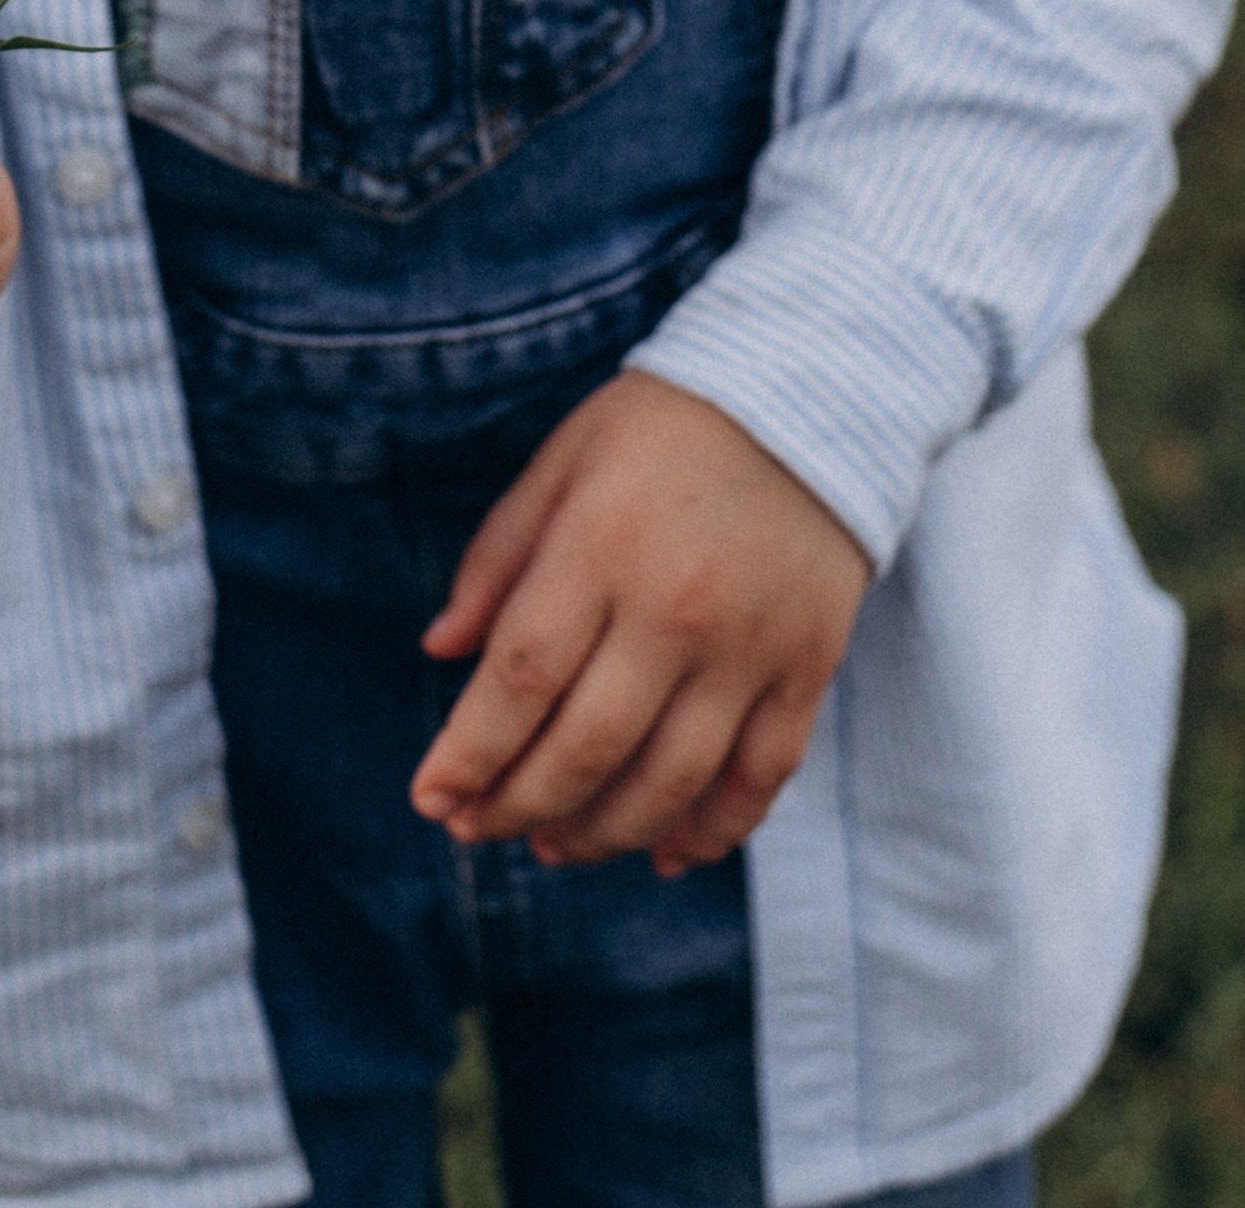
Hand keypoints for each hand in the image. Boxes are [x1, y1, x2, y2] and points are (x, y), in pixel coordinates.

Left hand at [410, 374, 869, 874]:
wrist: (812, 392)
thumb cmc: (664, 426)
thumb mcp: (564, 461)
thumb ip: (499, 558)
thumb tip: (440, 650)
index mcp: (601, 547)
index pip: (521, 679)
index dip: (469, 754)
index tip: (432, 798)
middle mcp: (674, 608)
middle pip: (586, 747)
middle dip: (519, 806)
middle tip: (480, 830)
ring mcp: (748, 646)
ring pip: (668, 782)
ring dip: (602, 834)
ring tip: (555, 846)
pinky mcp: (807, 666)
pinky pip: (760, 777)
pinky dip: (713, 831)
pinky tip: (666, 852)